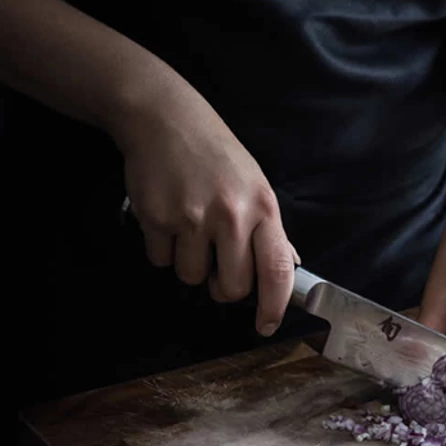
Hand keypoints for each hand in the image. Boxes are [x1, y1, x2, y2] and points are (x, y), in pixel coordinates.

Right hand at [113, 84, 298, 336]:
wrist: (166, 120)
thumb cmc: (217, 155)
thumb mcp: (255, 185)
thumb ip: (270, 229)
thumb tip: (288, 265)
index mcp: (263, 208)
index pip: (277, 270)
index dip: (274, 306)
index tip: (266, 326)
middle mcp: (231, 215)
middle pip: (232, 287)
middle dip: (224, 287)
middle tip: (218, 264)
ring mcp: (192, 217)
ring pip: (192, 277)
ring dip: (190, 263)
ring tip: (190, 228)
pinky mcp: (157, 218)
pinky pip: (160, 260)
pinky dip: (162, 248)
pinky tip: (167, 218)